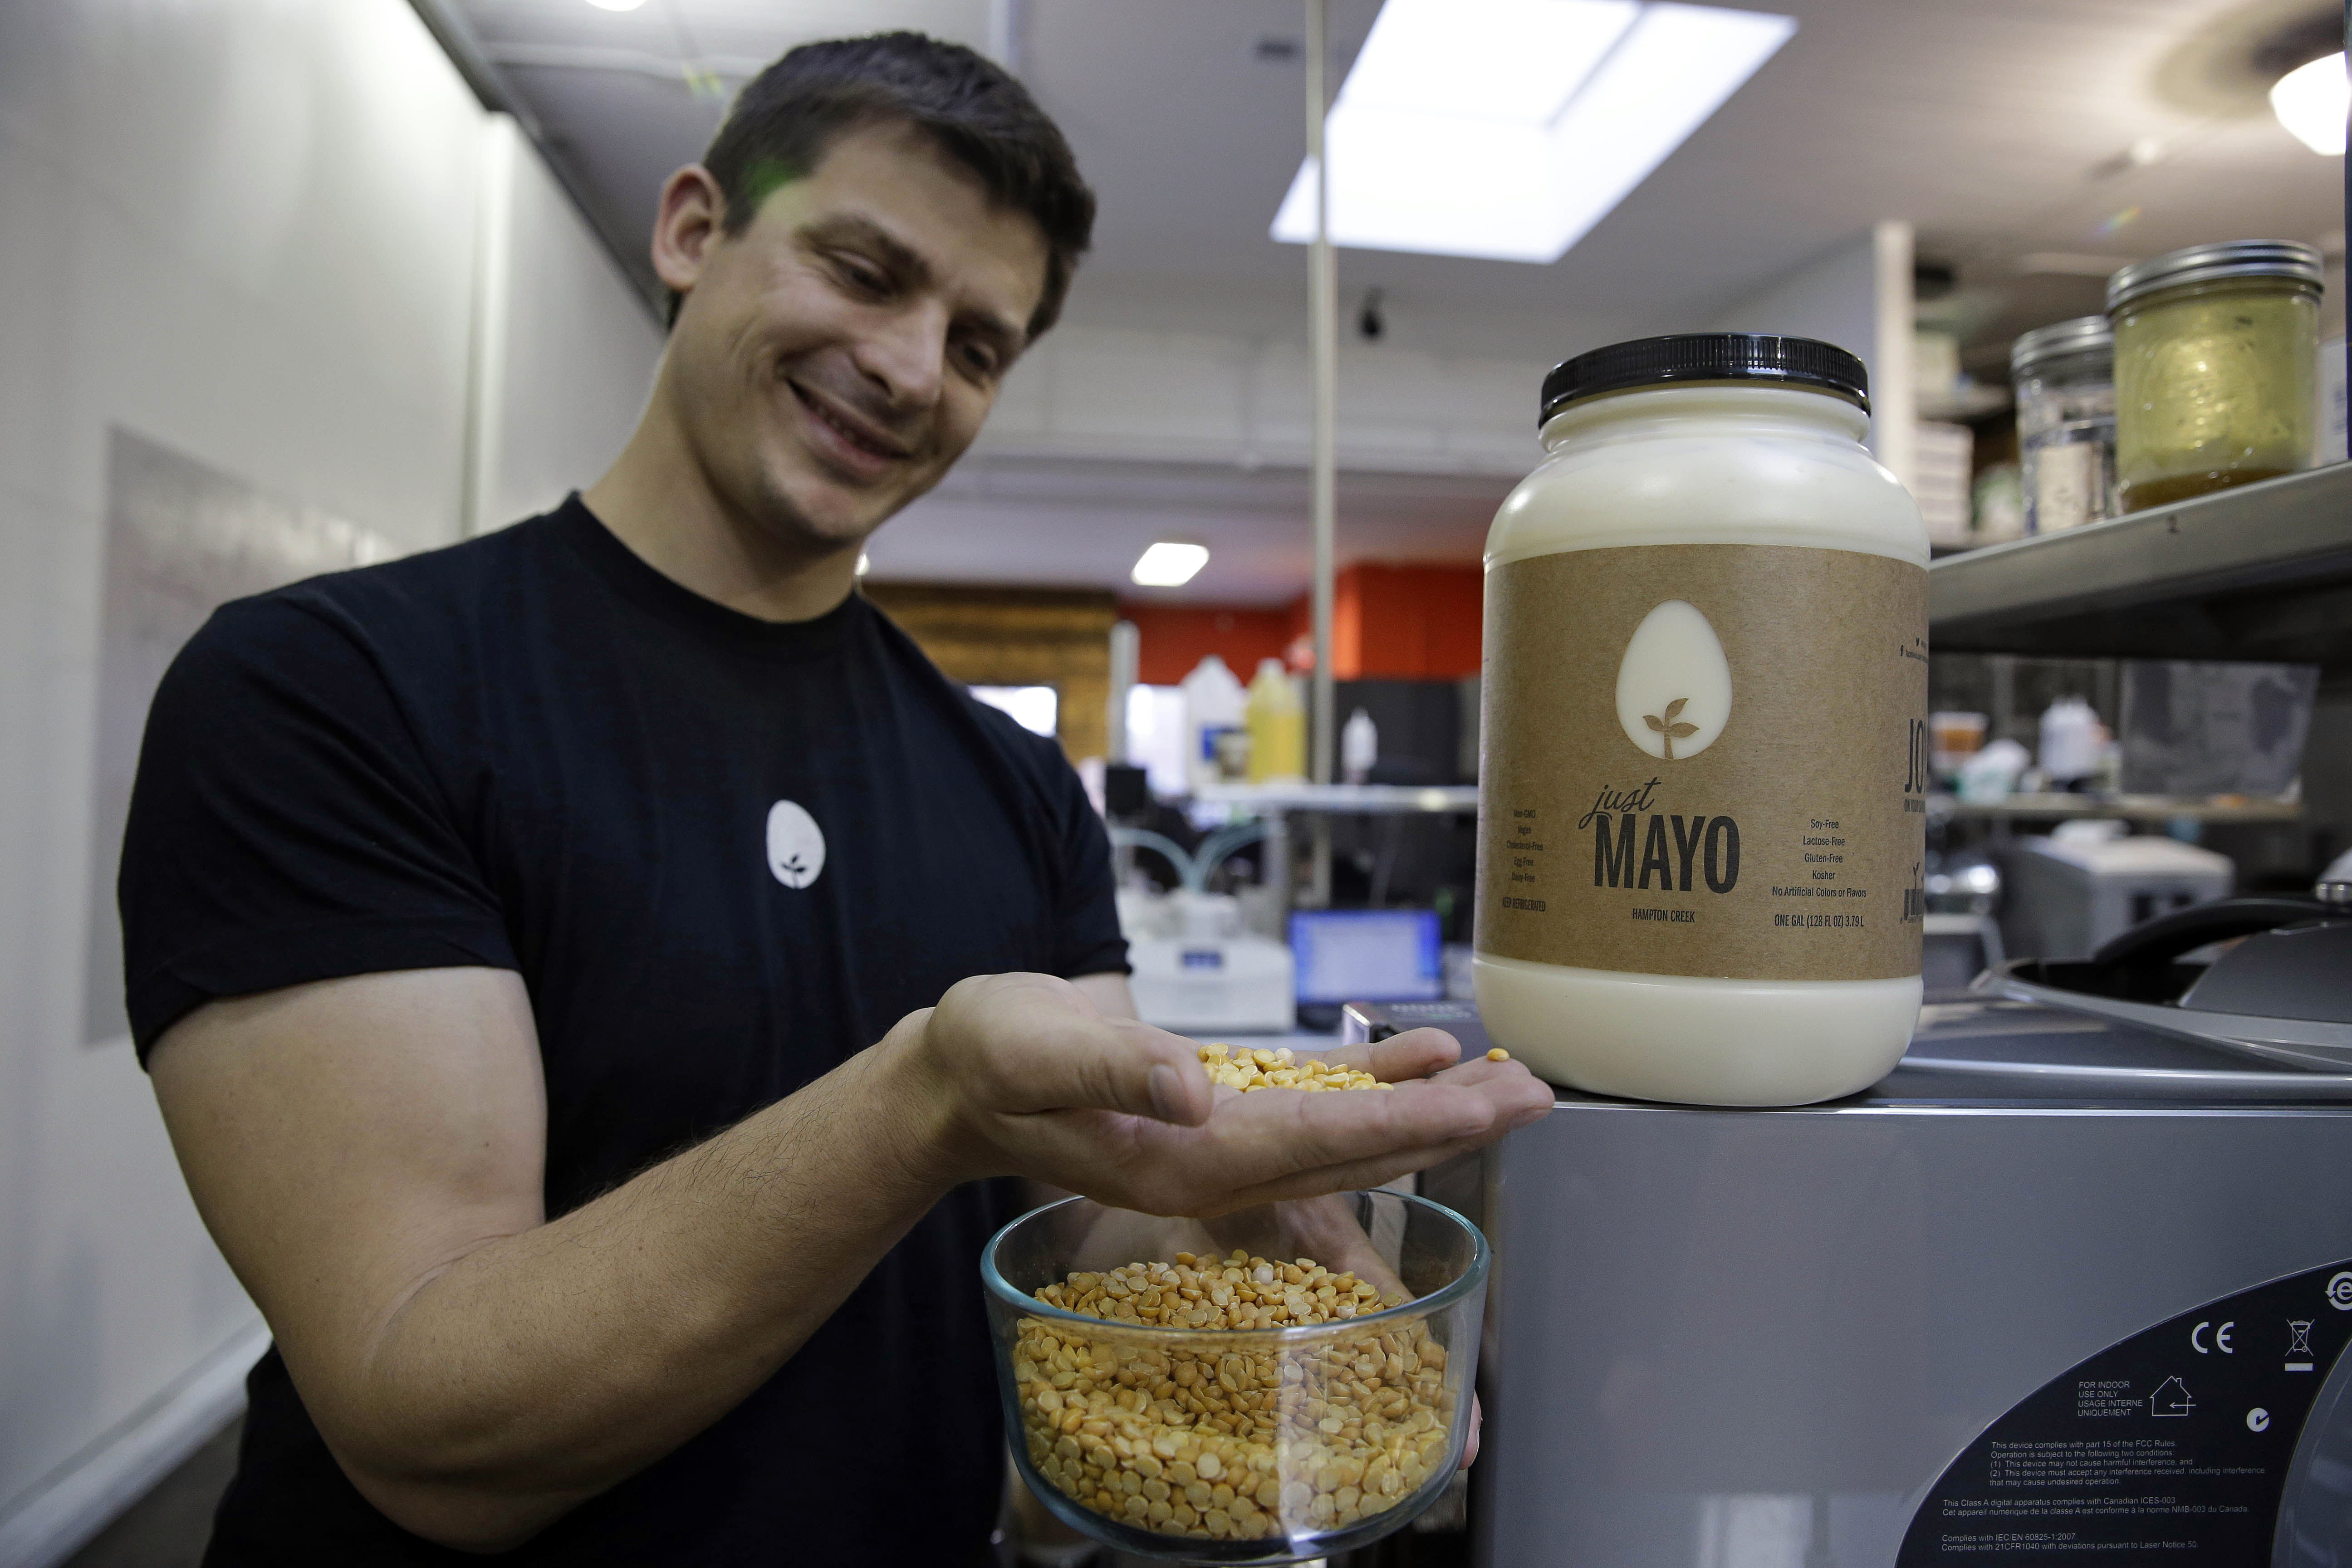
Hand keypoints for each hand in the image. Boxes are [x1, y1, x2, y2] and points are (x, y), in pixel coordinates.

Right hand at [887, 973, 1549, 1216]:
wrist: (962, 1072)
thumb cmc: (990, 1058)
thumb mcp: (1035, 1052)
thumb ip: (1114, 1071)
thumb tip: (1193, 1090)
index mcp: (1185, 1162)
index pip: (1321, 1145)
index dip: (1410, 1124)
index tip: (1487, 1107)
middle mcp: (1219, 1165)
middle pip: (1360, 1149)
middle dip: (1453, 1125)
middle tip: (1538, 1096)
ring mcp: (1226, 1142)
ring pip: (1353, 1129)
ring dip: (1432, 1106)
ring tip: (1512, 1081)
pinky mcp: (1225, 1107)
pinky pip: (1319, 1101)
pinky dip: (1377, 1079)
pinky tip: (1428, 1051)